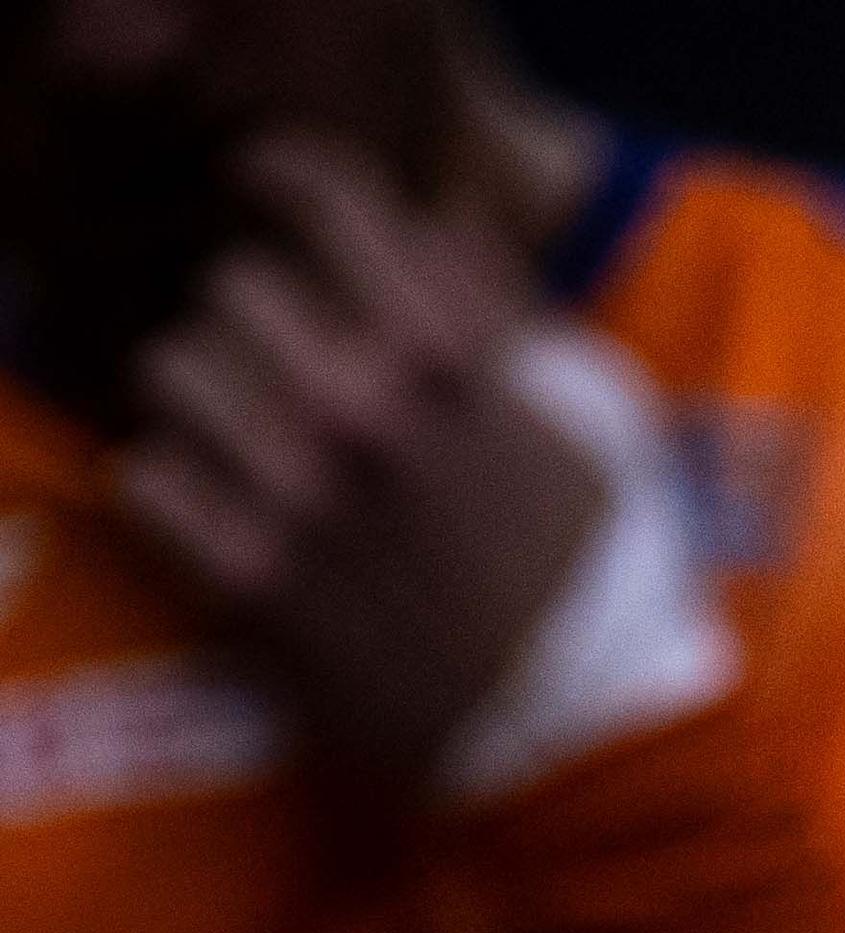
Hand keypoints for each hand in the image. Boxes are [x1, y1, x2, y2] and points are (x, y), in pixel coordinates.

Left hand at [113, 132, 603, 767]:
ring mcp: (299, 500)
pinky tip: (216, 511)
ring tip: (237, 440)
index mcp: (445, 358)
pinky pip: (150, 483)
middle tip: (276, 368)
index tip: (269, 190)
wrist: (581, 743)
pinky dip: (173, 492)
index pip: (322, 199)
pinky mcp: (253, 585)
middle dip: (256, 326)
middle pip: (233, 288)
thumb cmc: (597, 578)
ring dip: (204, 405)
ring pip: (174, 375)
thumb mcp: (588, 419)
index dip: (286, 181)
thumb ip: (500, 309)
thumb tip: (437, 223)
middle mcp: (361, 414)